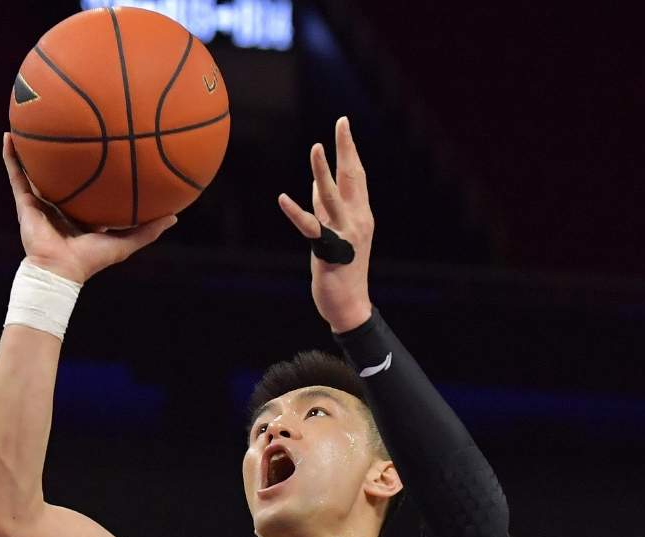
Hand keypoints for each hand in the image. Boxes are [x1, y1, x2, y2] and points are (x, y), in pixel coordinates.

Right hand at [3, 134, 175, 283]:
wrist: (60, 271)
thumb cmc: (91, 260)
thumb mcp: (125, 242)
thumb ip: (148, 230)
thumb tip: (175, 216)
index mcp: (83, 213)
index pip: (90, 186)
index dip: (96, 168)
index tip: (103, 146)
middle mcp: (61, 205)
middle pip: (63, 173)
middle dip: (65, 152)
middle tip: (70, 125)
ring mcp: (41, 202)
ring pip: (36, 169)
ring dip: (32, 148)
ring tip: (30, 120)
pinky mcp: (24, 203)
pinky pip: (16, 174)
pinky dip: (11, 156)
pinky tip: (8, 135)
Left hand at [278, 116, 374, 332]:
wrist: (350, 305)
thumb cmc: (343, 269)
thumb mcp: (336, 233)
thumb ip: (326, 208)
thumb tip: (317, 182)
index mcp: (361, 214)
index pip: (357, 175)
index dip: (349, 149)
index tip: (343, 125)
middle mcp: (357, 220)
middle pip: (352, 178)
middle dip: (346, 149)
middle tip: (341, 123)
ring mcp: (345, 235)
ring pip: (332, 197)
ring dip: (323, 171)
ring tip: (316, 148)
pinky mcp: (328, 250)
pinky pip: (310, 227)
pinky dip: (296, 212)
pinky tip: (283, 198)